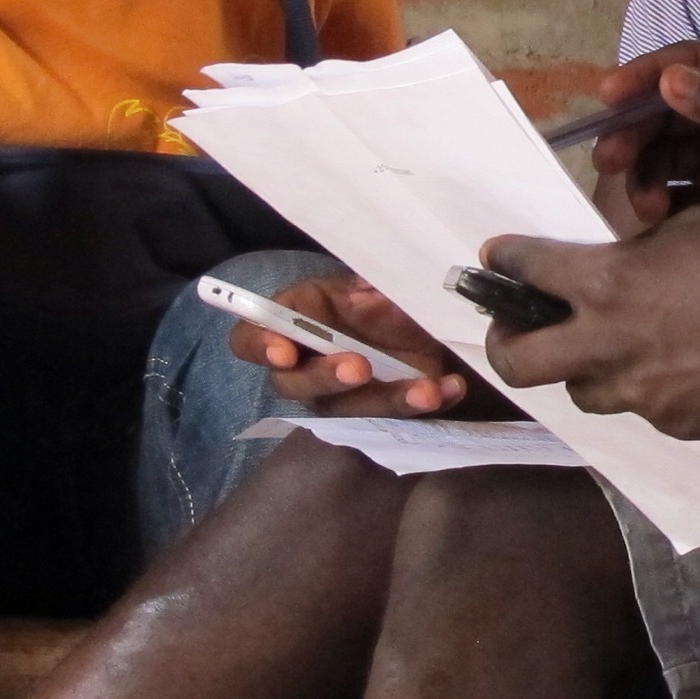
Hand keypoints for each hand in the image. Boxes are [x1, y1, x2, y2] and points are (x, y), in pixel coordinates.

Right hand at [228, 275, 499, 417]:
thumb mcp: (367, 283)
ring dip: (388, 400)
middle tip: (358, 368)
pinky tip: (451, 387)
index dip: (259, 346)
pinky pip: (405, 415)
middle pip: (296, 385)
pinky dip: (432, 401)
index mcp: (291, 324)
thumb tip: (365, 301)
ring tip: (424, 391)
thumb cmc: (373, 295)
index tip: (283, 351)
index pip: (249, 340)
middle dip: (325, 378)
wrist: (418, 314)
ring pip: (352, 409)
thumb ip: (363, 291)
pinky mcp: (386, 411)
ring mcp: (344, 397)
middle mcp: (307, 367)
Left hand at [478, 210, 699, 438]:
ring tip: (614, 342)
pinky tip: (683, 362)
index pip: (526, 272)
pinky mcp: (681, 426)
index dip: (503, 262)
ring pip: (583, 390)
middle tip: (518, 323)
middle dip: (505, 339)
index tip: (496, 258)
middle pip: (517, 361)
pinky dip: (646, 385)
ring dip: (583, 365)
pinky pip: (643, 407)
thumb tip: (619, 262)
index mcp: (611, 284)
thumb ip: (642, 251)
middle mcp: (613, 347)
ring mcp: (646, 397)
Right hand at [589, 44, 699, 254]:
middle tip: (610, 160)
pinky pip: (676, 197)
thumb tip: (676, 79)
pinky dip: (658, 207)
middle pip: (669, 111)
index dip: (649, 74)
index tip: (611, 95)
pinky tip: (656, 224)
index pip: (697, 63)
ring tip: (648, 207)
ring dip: (645, 175)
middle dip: (636, 133)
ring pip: (666, 156)